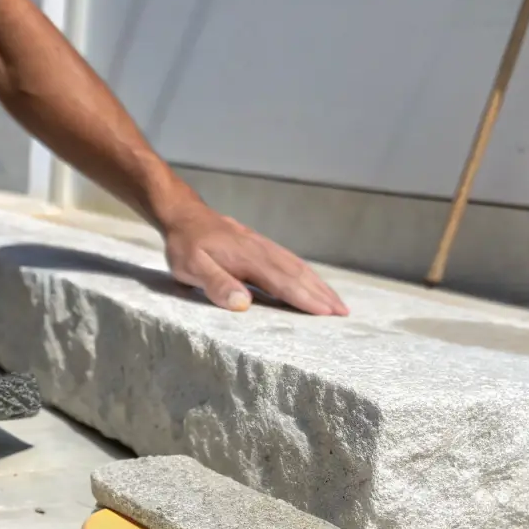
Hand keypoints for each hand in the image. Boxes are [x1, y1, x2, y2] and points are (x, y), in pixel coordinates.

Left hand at [162, 204, 348, 315]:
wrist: (184, 214)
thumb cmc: (185, 245)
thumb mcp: (191, 267)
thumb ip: (216, 284)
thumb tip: (243, 304)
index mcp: (248, 259)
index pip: (283, 283)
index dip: (306, 299)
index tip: (327, 313)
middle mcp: (261, 251)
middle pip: (298, 274)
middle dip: (322, 294)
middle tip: (344, 313)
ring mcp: (263, 247)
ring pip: (298, 266)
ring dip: (319, 284)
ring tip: (337, 302)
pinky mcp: (261, 246)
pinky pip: (290, 261)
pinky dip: (307, 274)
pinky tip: (313, 283)